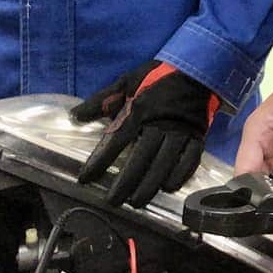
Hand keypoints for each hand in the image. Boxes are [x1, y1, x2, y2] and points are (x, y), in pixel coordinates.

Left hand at [72, 61, 219, 207]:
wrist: (195, 70)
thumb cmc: (156, 78)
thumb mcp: (127, 82)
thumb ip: (102, 101)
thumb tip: (74, 116)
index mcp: (139, 110)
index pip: (116, 140)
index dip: (100, 161)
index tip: (85, 179)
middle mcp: (160, 123)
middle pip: (141, 157)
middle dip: (126, 182)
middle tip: (113, 201)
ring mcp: (181, 131)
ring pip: (164, 163)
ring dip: (150, 184)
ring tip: (136, 202)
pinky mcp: (198, 136)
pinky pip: (190, 159)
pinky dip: (180, 174)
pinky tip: (169, 187)